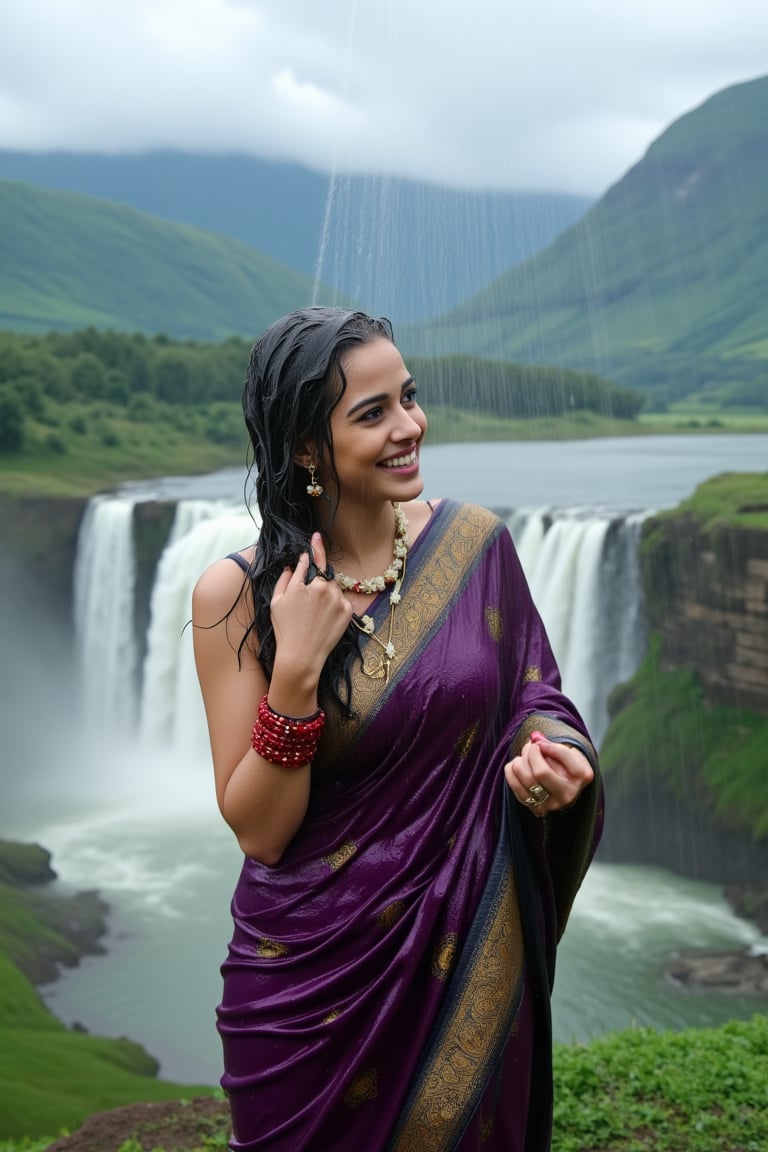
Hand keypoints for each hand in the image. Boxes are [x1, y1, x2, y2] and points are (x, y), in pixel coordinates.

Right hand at [270, 533, 352, 676]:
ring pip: (333, 589)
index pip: (312, 559)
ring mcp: (338, 599)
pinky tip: (324, 620)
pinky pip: (342, 601)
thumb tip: (291, 565)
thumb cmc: (285, 629)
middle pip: (324, 576)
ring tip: (315, 617)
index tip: (317, 536)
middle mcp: (323, 588)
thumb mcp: (277, 602)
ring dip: (327, 596)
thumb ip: (285, 579)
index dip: (315, 547)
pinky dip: (335, 606)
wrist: (301, 656)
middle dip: (318, 584)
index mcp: (305, 583)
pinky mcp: (348, 611)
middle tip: (308, 604)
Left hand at [504, 730, 593, 816]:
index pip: (561, 756)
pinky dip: (511, 770)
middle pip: (540, 772)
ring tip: (525, 755)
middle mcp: (567, 794)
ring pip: (526, 779)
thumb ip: (553, 745)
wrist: (566, 785)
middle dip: (530, 753)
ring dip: (520, 761)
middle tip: (531, 746)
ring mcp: (551, 805)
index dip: (545, 746)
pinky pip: (514, 785)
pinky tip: (518, 765)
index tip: (540, 742)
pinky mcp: (535, 808)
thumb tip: (535, 739)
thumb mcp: (568, 751)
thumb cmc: (567, 765)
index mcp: (581, 776)